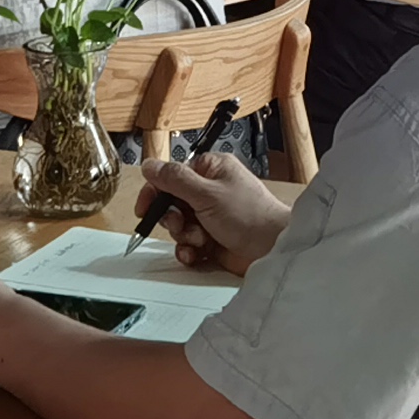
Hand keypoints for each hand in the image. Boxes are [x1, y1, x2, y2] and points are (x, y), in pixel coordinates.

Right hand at [142, 152, 292, 274]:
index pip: (172, 176)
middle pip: (172, 203)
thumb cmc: (250, 215)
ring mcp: (211, 217)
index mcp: (211, 170)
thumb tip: (150, 164)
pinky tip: (197, 253)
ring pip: (179, 227)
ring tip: (200, 239)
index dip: (156, 192)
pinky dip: (189, 250)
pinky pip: (188, 244)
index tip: (146, 208)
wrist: (272, 249)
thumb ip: (175, 180)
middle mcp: (210, 192)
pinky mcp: (213, 240)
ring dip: (184, 236)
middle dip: (173, 218)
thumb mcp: (207, 194)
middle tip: (182, 223)